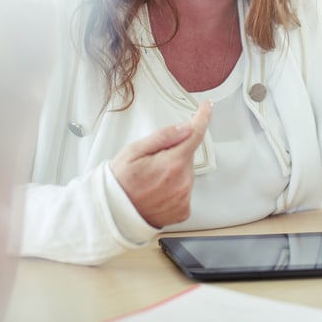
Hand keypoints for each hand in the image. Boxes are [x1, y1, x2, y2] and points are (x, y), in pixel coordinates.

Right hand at [109, 102, 211, 227]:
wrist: (114, 213)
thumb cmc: (120, 182)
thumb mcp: (134, 150)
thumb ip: (162, 137)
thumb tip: (185, 128)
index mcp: (171, 163)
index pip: (195, 134)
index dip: (202, 118)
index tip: (207, 108)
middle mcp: (182, 182)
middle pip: (188, 155)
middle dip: (175, 152)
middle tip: (152, 161)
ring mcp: (184, 197)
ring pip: (187, 173)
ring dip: (175, 171)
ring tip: (152, 179)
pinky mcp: (183, 210)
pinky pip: (185, 190)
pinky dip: (175, 187)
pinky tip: (158, 190)